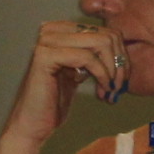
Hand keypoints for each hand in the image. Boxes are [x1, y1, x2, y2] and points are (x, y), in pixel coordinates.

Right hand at [4, 20, 129, 146]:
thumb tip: (120, 45)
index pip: (106, 31)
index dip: (120, 56)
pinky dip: (101, 75)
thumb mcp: (79, 71)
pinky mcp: (45, 56)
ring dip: (112, 70)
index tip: (121, 79)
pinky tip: (102, 91)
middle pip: (106, 35)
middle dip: (119, 63)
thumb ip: (94, 54)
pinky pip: (87, 57)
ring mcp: (46, 41)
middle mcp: (51, 30)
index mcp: (60, 30)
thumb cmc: (55, 101)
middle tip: (119, 86)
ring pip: (100, 44)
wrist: (33, 124)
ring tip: (110, 90)